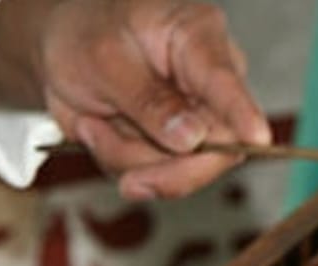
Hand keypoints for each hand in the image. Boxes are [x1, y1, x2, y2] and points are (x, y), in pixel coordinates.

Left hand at [0, 0, 270, 199]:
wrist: (60, 47)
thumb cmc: (86, 31)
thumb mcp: (104, 59)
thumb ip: (148, 99)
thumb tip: (192, 139)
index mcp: (197, 38)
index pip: (226, 83)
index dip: (242, 113)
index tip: (258, 136)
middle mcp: (208, 83)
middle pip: (218, 148)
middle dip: (166, 169)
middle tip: (129, 181)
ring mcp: (196, 119)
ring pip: (181, 170)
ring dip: (126, 159)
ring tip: (92, 122)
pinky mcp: (175, 148)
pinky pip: (156, 177)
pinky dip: (120, 163)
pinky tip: (100, 130)